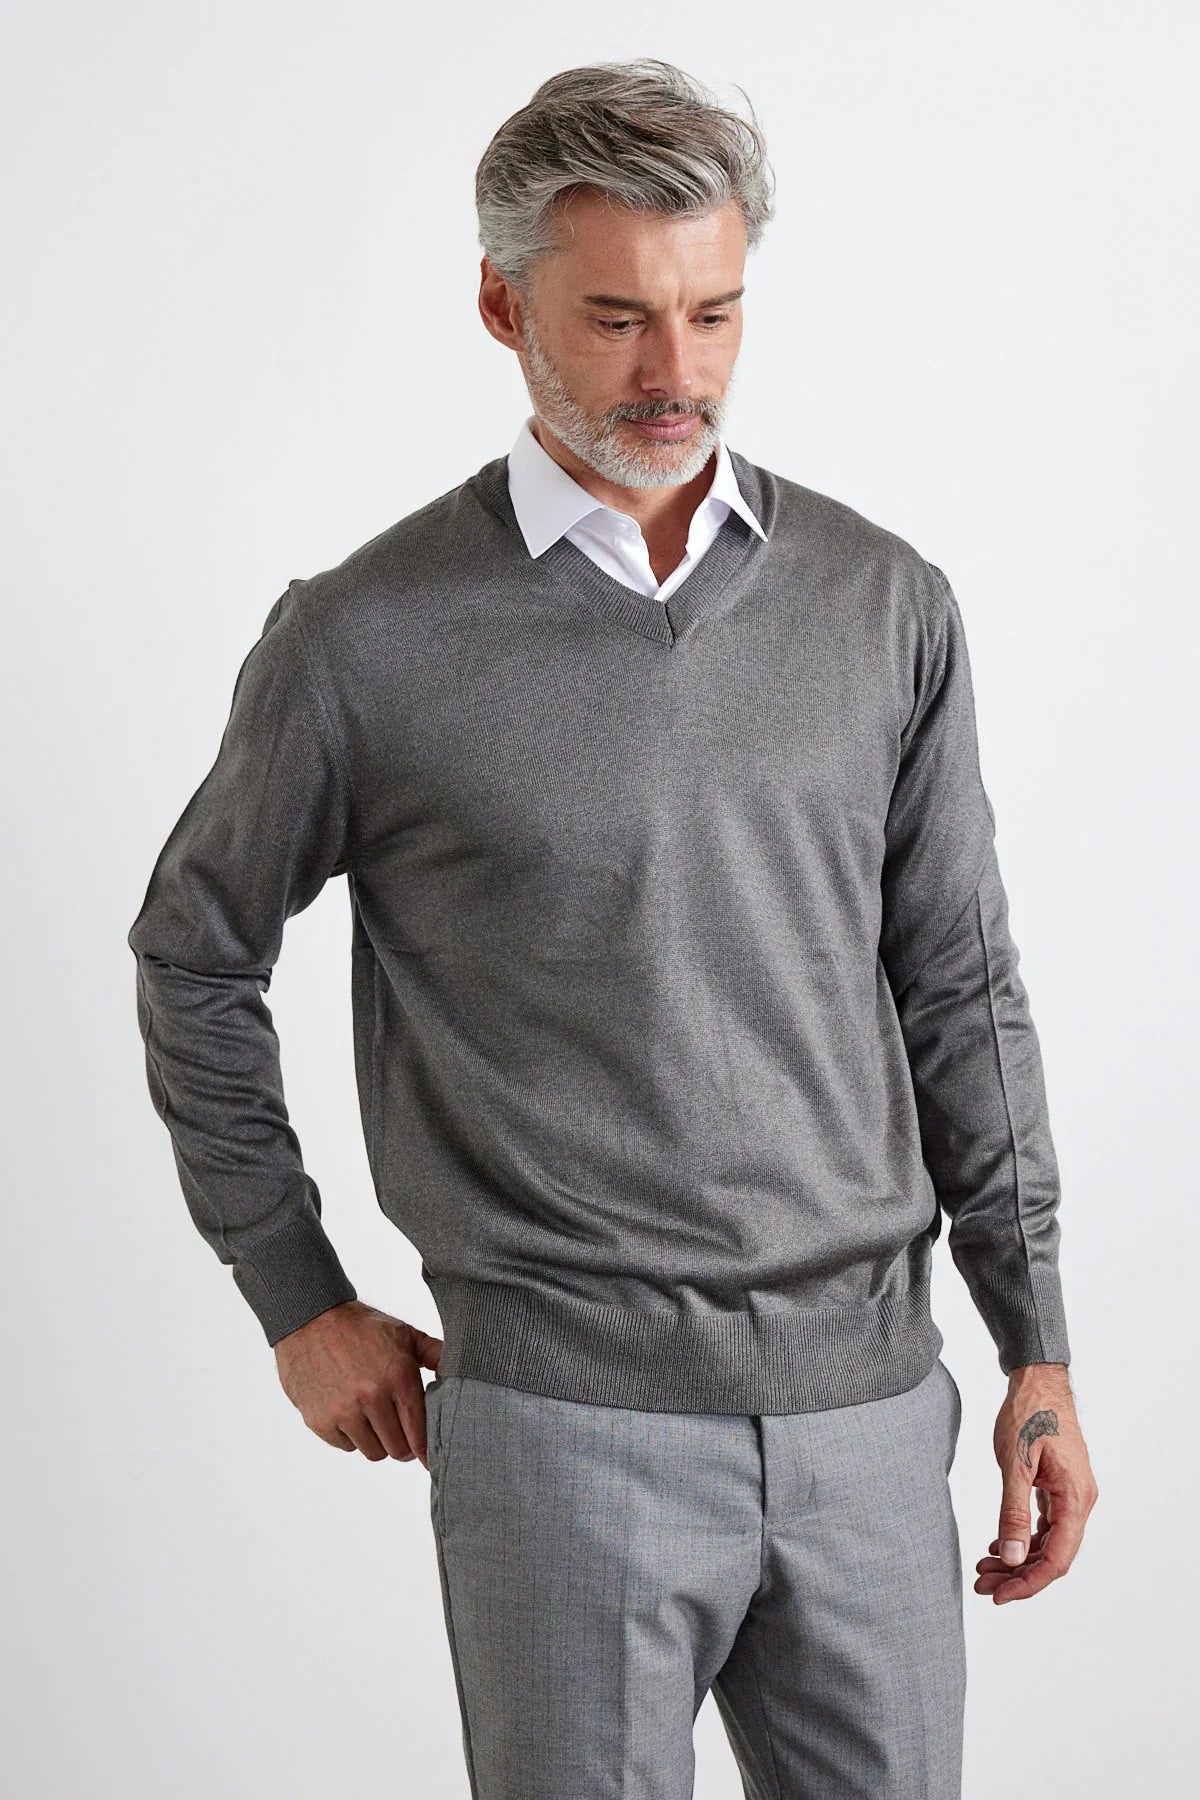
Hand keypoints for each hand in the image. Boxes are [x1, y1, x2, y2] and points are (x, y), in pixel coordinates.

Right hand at [273, 1300, 442, 1466]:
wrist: (310, 1319)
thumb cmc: (362, 1328)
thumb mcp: (405, 1335)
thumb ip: (436, 1355)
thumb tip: (466, 1371)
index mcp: (398, 1376)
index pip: (419, 1434)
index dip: (426, 1449)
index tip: (427, 1456)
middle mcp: (372, 1396)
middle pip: (397, 1450)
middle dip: (402, 1445)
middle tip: (399, 1432)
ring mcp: (343, 1410)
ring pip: (372, 1452)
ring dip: (376, 1441)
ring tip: (374, 1418)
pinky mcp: (319, 1420)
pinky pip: (346, 1446)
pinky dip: (350, 1436)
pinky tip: (350, 1413)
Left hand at [974, 1362, 1098, 1603]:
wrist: (1038, 1380)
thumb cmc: (1029, 1414)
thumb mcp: (1015, 1465)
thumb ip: (1014, 1513)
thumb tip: (1013, 1559)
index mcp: (1075, 1499)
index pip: (1057, 1559)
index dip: (1029, 1584)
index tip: (1000, 1596)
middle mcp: (1079, 1501)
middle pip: (1053, 1555)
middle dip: (1018, 1575)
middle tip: (983, 1585)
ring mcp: (1071, 1494)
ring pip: (1048, 1541)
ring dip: (1018, 1559)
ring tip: (985, 1568)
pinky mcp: (1059, 1487)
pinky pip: (1045, 1524)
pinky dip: (1023, 1538)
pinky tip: (999, 1546)